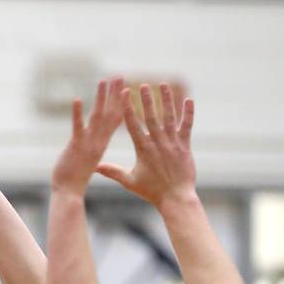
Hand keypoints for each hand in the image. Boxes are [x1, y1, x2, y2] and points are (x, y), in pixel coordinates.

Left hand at [51, 77, 126, 196]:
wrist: (68, 193)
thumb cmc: (76, 180)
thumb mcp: (89, 161)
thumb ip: (93, 149)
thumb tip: (96, 144)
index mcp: (102, 144)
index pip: (115, 121)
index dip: (121, 104)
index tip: (126, 89)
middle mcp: (98, 142)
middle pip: (110, 114)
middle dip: (115, 94)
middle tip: (120, 76)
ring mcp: (88, 143)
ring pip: (97, 117)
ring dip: (100, 98)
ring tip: (104, 80)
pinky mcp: (75, 146)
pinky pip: (77, 127)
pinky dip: (77, 114)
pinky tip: (78, 99)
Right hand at [96, 83, 195, 210]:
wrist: (175, 198)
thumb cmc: (151, 191)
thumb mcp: (130, 181)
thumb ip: (113, 172)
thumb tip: (95, 167)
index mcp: (143, 149)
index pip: (133, 124)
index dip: (128, 108)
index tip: (125, 94)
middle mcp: (157, 143)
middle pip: (151, 116)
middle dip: (146, 99)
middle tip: (143, 85)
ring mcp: (172, 143)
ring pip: (169, 117)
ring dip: (166, 100)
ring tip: (164, 85)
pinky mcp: (185, 146)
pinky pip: (187, 126)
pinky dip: (188, 113)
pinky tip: (188, 100)